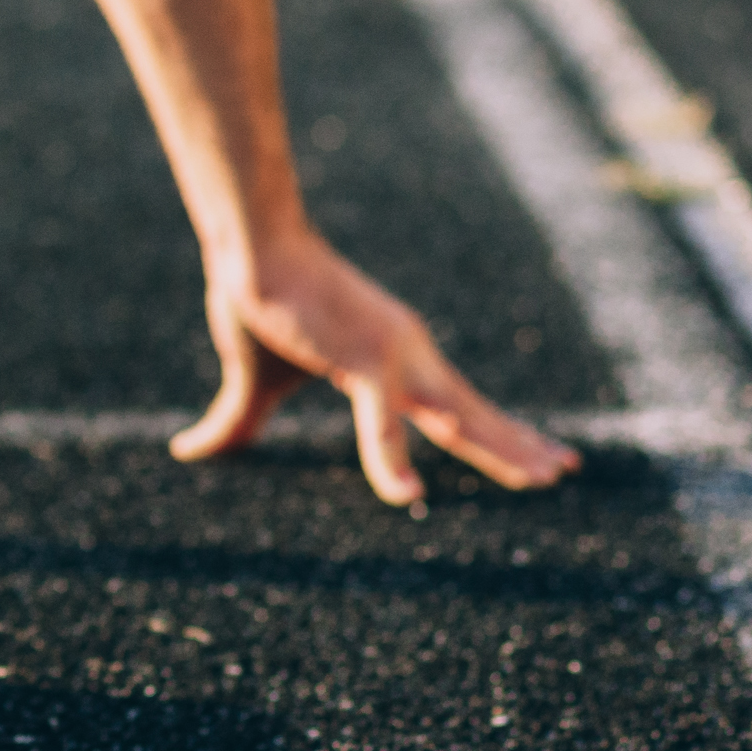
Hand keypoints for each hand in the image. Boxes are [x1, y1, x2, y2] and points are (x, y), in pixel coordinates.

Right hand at [172, 230, 578, 505]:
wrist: (250, 251)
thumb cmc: (256, 302)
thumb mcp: (251, 382)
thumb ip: (235, 423)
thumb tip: (187, 452)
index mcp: (392, 359)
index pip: (455, 404)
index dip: (495, 430)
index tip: (538, 451)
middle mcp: (408, 357)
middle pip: (472, 412)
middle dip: (519, 443)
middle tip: (564, 469)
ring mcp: (394, 358)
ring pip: (457, 418)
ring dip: (502, 448)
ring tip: (544, 477)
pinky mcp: (364, 360)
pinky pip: (382, 423)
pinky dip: (393, 462)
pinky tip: (410, 499)